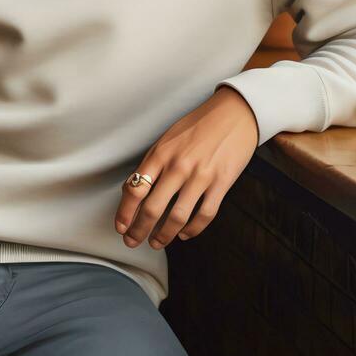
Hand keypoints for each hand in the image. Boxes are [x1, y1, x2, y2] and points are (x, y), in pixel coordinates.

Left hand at [114, 85, 258, 250]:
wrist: (234, 114)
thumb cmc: (198, 125)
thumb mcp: (167, 138)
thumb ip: (152, 163)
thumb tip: (134, 190)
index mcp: (161, 153)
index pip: (135, 189)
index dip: (125, 213)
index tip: (121, 227)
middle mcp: (178, 166)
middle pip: (152, 208)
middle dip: (139, 230)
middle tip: (133, 241)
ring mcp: (201, 176)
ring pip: (177, 217)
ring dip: (164, 235)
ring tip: (157, 242)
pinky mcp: (221, 183)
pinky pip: (205, 214)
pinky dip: (192, 229)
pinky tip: (184, 233)